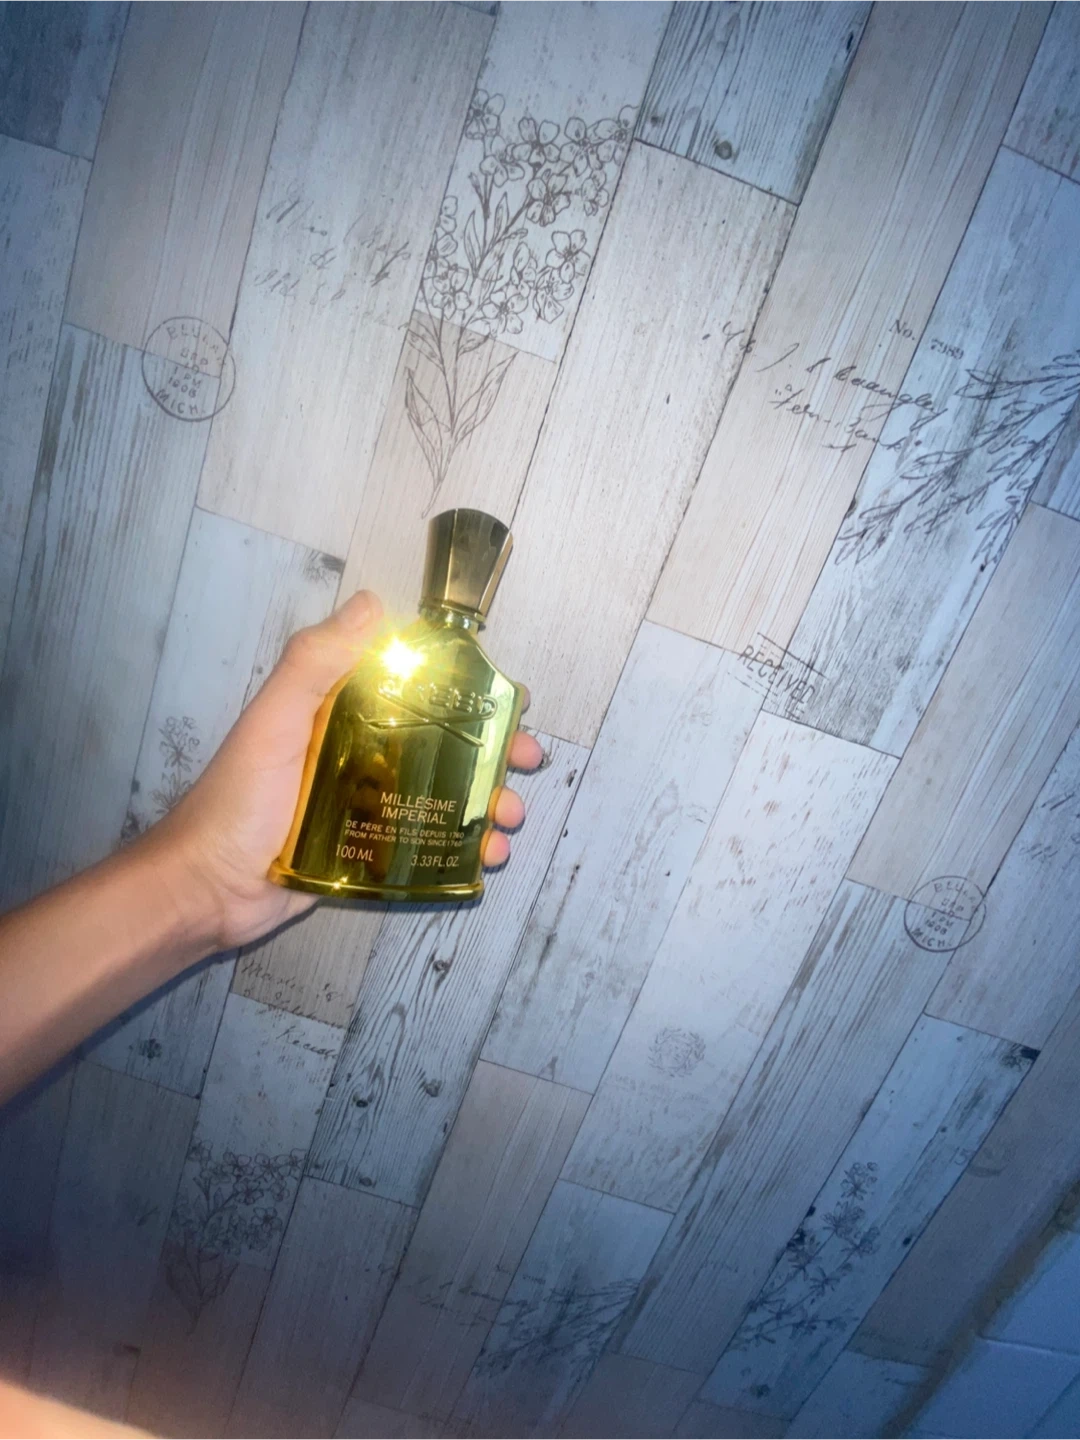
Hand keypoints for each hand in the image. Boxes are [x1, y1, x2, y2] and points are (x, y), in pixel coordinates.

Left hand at [143, 590, 543, 951]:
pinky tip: (488, 856)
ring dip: (487, 802)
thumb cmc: (237, 801)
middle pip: (445, 744)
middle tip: (528, 760)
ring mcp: (368, 807)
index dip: (469, 690)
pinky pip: (428, 844)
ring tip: (507, 817)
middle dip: (494, 751)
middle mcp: (362, 755)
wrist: (206, 889)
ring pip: (445, 795)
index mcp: (343, 714)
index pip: (418, 688)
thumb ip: (315, 662)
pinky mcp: (369, 854)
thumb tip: (373, 603)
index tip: (511, 697)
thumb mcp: (274, 722)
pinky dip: (464, 848)